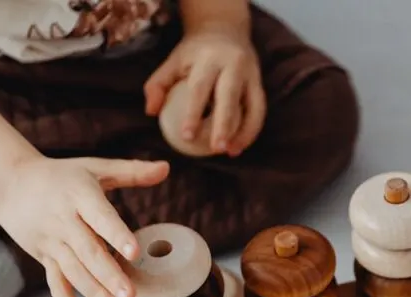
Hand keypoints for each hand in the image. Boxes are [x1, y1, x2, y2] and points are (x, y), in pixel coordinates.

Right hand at [0, 155, 168, 296]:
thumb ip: (131, 171)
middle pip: (88, 252)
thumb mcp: (94, 168)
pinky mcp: (44, 257)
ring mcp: (52, 241)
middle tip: (131, 296)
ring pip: (74, 271)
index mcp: (80, 195)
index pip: (100, 217)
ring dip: (94, 292)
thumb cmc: (61, 175)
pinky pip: (54, 283)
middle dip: (109, 276)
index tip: (134, 252)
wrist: (9, 183)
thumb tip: (167, 168)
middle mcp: (64, 220)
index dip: (116, 234)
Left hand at [144, 26, 265, 156]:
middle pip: (230, 98)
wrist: (224, 29)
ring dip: (243, 132)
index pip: (200, 88)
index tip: (187, 137)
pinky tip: (238, 146)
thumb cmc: (194, 52)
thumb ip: (158, 84)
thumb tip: (151, 112)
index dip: (193, 113)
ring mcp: (251, 74)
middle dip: (224, 125)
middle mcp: (233, 65)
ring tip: (230, 152)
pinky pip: (259, 110)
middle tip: (216, 149)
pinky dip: (251, 130)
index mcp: (208, 58)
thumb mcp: (173, 61)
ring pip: (252, 106)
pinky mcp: (259, 84)